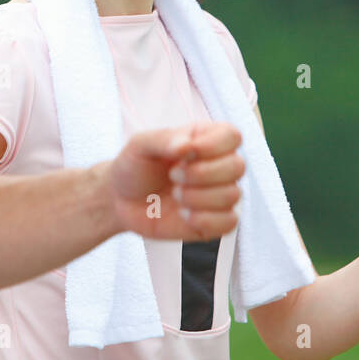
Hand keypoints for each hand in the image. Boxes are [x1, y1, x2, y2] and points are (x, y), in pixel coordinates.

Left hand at [107, 122, 244, 240]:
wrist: (121, 200)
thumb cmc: (135, 166)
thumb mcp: (141, 144)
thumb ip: (165, 139)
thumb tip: (187, 146)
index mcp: (206, 139)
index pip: (232, 136)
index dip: (212, 146)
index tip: (183, 154)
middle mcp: (218, 165)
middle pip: (237, 167)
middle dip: (201, 174)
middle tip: (173, 176)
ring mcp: (218, 194)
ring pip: (232, 195)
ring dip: (197, 197)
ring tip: (175, 195)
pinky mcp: (214, 221)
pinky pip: (228, 223)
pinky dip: (204, 220)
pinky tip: (183, 215)